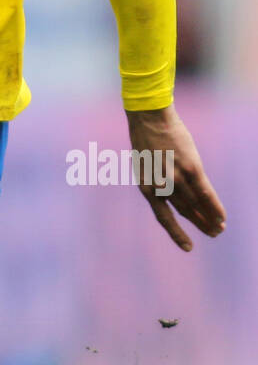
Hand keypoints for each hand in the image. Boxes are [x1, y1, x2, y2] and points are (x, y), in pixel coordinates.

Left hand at [126, 103, 225, 251]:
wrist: (149, 117)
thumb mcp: (143, 164)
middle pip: (184, 212)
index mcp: (146, 187)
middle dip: (199, 224)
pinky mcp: (190, 168)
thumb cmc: (145, 137)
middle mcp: (161, 187)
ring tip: (219, 228)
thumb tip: (168, 192)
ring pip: (196, 205)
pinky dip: (214, 206)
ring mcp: (176, 178)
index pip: (164, 216)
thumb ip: (156, 180)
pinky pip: (205, 193)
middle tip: (213, 233)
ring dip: (209, 218)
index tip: (188, 247)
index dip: (177, 233)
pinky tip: (222, 216)